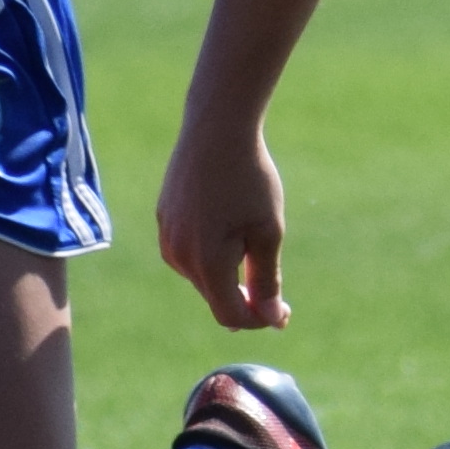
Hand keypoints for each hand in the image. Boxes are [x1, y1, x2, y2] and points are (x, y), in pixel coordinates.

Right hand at [158, 116, 291, 329]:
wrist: (217, 127)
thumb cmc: (250, 179)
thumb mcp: (268, 232)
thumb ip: (267, 281)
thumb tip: (270, 320)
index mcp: (206, 262)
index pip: (230, 314)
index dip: (258, 320)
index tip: (285, 312)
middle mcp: (178, 256)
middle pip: (215, 297)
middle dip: (245, 299)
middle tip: (279, 294)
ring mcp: (167, 237)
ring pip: (201, 276)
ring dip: (227, 275)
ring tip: (252, 246)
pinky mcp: (164, 220)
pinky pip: (189, 253)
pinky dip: (211, 254)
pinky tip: (229, 227)